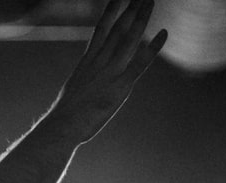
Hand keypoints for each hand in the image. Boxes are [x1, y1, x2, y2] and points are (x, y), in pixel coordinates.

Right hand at [48, 0, 165, 142]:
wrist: (62, 127)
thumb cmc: (64, 118)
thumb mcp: (73, 93)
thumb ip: (84, 84)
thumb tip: (84, 85)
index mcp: (86, 63)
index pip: (101, 30)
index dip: (111, 12)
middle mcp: (98, 62)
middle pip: (117, 29)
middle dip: (130, 9)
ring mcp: (110, 73)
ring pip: (129, 39)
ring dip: (141, 18)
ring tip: (151, 0)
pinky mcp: (120, 86)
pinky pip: (140, 63)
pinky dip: (153, 48)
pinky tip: (163, 34)